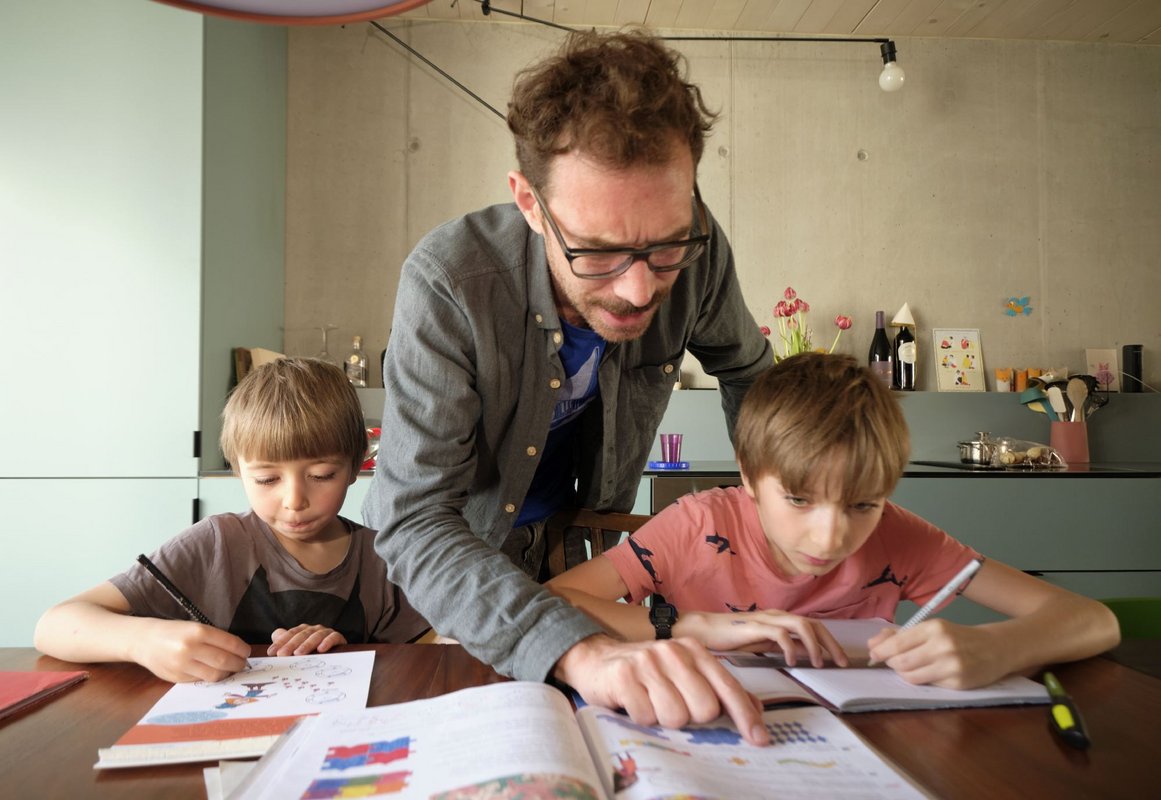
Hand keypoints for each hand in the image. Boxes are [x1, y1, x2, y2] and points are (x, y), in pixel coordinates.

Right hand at [130, 619, 250, 682]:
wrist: (144, 640)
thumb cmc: (174, 631)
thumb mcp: (194, 627)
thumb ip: (214, 638)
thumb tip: (237, 650)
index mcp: (197, 632)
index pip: (229, 643)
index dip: (242, 649)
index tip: (247, 652)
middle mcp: (189, 649)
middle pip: (224, 661)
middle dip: (238, 664)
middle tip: (243, 664)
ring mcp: (182, 665)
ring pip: (214, 675)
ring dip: (227, 674)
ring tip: (230, 670)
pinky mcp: (176, 678)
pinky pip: (201, 680)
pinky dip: (211, 677)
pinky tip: (214, 673)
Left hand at [268, 624, 347, 655]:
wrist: (337, 652)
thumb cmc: (314, 651)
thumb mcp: (299, 648)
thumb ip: (286, 642)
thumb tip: (274, 638)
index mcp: (303, 630)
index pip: (290, 634)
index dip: (280, 642)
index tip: (271, 652)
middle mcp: (314, 629)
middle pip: (301, 635)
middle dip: (290, 645)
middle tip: (282, 654)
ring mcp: (326, 632)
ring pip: (315, 636)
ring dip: (306, 644)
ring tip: (298, 654)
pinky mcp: (337, 637)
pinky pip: (333, 637)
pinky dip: (327, 642)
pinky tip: (321, 649)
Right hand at [554, 634, 769, 745]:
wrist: (596, 658)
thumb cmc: (647, 671)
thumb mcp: (685, 673)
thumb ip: (719, 689)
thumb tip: (757, 710)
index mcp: (694, 651)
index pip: (728, 688)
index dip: (746, 716)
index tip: (760, 740)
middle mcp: (674, 652)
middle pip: (704, 709)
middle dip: (691, 717)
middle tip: (672, 705)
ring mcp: (648, 662)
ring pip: (675, 716)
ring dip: (662, 718)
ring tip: (650, 702)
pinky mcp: (624, 676)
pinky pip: (645, 718)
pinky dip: (640, 718)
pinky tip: (632, 701)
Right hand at [678, 610, 848, 666]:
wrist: (704, 630)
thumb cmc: (731, 638)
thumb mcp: (764, 644)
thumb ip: (783, 646)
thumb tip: (805, 653)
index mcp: (781, 619)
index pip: (814, 627)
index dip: (830, 642)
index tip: (840, 660)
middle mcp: (778, 615)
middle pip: (814, 625)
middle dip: (830, 644)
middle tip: (841, 663)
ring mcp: (767, 619)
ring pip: (801, 625)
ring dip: (814, 645)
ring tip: (817, 663)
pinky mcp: (756, 626)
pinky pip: (780, 633)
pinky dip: (790, 647)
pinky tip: (791, 662)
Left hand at [868, 619, 1004, 688]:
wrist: (996, 648)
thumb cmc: (958, 637)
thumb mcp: (932, 629)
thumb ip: (902, 635)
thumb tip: (873, 643)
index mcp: (934, 628)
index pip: (898, 644)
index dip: (880, 651)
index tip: (873, 654)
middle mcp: (943, 646)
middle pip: (901, 662)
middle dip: (890, 663)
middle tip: (891, 661)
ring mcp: (951, 666)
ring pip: (911, 677)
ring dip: (903, 673)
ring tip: (908, 667)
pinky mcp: (958, 684)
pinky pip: (927, 685)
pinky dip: (922, 680)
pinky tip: (928, 672)